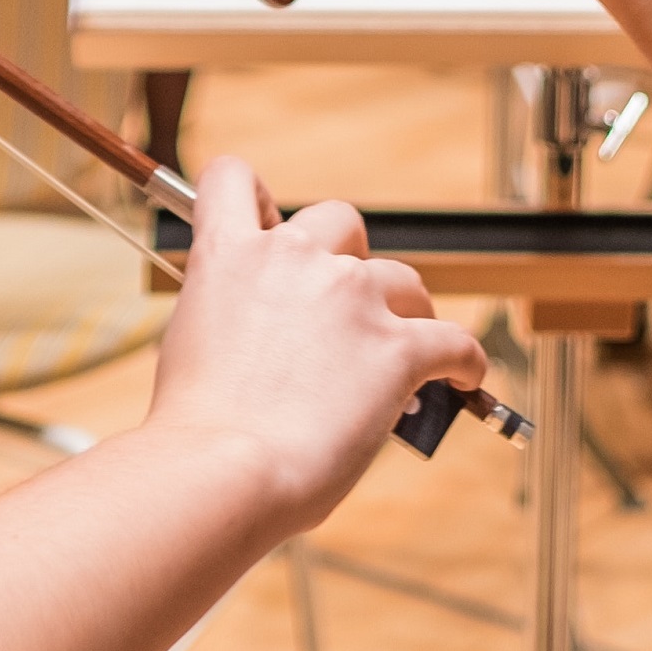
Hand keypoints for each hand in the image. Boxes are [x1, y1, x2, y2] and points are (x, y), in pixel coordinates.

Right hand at [144, 159, 485, 534]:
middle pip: (342, 222)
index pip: (235, 179)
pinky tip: (462, 378)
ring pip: (402, 281)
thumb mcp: (188, 346)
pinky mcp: (399, 347)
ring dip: (404, 312)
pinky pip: (455, 341)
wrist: (222, 472)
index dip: (255, 201)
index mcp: (229, 255)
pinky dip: (463, 360)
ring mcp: (352, 298)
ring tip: (403, 354)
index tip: (268, 230)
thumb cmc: (195, 431)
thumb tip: (260, 340)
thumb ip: (229, 316)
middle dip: (348, 260)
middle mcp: (294, 258)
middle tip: (343, 312)